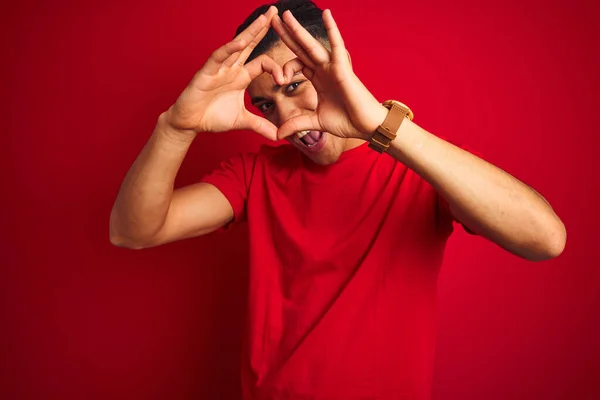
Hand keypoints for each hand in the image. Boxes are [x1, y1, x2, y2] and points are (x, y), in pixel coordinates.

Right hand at [165, 6, 284, 139]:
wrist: (189, 123)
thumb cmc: (212, 117)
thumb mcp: (242, 121)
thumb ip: (260, 125)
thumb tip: (278, 136)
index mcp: (241, 76)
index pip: (262, 62)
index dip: (276, 68)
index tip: (284, 79)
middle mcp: (231, 68)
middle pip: (250, 44)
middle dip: (262, 28)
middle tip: (276, 12)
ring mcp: (219, 68)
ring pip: (236, 45)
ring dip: (250, 32)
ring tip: (264, 19)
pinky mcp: (206, 72)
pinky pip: (218, 57)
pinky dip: (229, 49)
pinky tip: (240, 40)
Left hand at [271, 9, 387, 140]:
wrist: (366, 126)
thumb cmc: (347, 121)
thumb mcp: (316, 122)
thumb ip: (297, 124)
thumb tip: (278, 135)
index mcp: (318, 79)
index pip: (297, 64)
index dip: (285, 68)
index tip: (280, 80)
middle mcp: (324, 69)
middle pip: (301, 48)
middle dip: (286, 34)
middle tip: (273, 20)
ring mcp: (333, 67)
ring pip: (312, 45)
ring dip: (298, 29)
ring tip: (285, 14)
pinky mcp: (343, 68)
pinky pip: (337, 45)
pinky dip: (332, 29)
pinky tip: (326, 13)